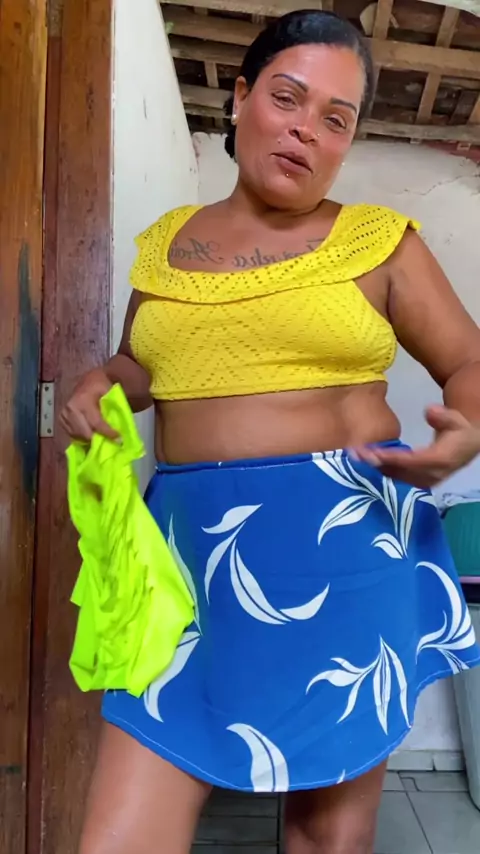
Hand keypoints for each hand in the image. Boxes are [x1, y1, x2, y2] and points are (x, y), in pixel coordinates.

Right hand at [60, 368, 117, 441]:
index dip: (107, 432)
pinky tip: (90, 435)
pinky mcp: (61, 419)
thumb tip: (119, 424)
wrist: (86, 379)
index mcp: (83, 400)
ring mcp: (64, 414)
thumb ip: (114, 406)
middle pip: (85, 433)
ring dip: (89, 440)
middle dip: (98, 439)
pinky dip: (81, 437)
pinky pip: (71, 434)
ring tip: (100, 438)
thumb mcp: (109, 389)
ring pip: (77, 436)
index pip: (96, 423)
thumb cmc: (99, 385)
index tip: (118, 438)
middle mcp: (71, 408)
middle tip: (110, 441)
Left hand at [351, 406, 479, 488]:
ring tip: (356, 457)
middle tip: (356, 454)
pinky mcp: (421, 482)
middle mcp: (433, 474)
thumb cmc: (459, 430)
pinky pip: (400, 478)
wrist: (469, 445)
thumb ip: (443, 416)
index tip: (373, 453)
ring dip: (376, 467)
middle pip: (401, 471)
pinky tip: (368, 462)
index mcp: (442, 459)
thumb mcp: (455, 419)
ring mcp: (427, 480)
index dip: (392, 458)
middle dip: (378, 463)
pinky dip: (383, 470)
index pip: (413, 460)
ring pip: (398, 476)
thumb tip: (430, 410)